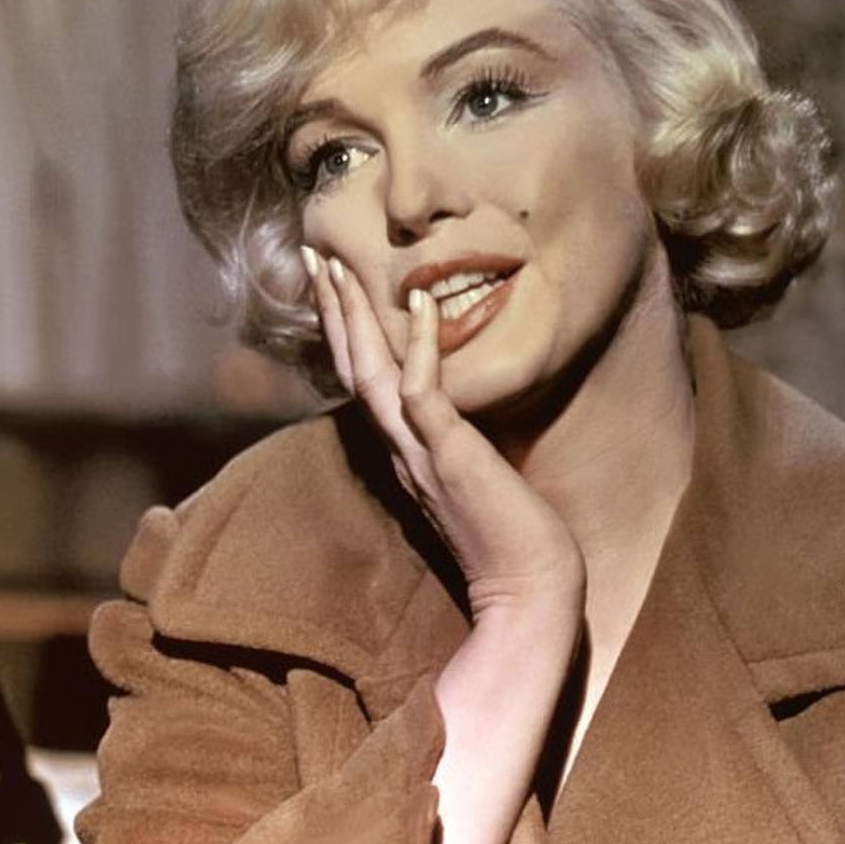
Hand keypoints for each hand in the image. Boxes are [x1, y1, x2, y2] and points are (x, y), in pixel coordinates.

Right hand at [304, 248, 584, 615]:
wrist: (530, 589)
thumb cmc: (511, 536)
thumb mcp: (471, 476)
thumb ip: (451, 445)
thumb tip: (449, 414)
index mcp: (405, 451)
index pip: (364, 379)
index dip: (346, 331)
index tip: (333, 283)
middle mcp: (401, 448)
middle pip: (354, 366)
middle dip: (333, 309)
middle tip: (313, 254)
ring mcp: (421, 451)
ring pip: (372, 373)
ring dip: (354, 318)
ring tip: (336, 266)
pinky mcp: (451, 455)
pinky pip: (426, 393)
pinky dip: (422, 347)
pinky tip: (422, 303)